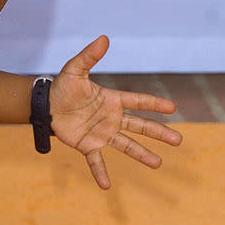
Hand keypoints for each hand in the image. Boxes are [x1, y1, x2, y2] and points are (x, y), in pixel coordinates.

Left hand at [49, 36, 182, 188]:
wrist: (46, 106)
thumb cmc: (62, 87)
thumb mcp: (75, 70)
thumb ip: (89, 56)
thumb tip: (104, 38)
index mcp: (112, 100)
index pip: (138, 101)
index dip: (154, 104)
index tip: (172, 108)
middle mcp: (111, 119)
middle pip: (140, 126)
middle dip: (159, 133)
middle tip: (178, 140)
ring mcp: (102, 134)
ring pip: (126, 145)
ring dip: (142, 155)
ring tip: (158, 163)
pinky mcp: (88, 146)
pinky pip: (96, 161)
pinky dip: (100, 173)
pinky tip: (107, 186)